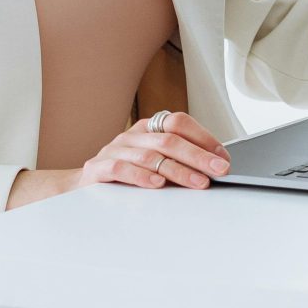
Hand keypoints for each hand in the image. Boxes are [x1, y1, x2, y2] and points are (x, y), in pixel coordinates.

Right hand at [79, 110, 232, 191]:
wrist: (84, 184)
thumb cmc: (126, 174)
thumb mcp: (155, 164)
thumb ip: (179, 163)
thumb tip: (214, 169)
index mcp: (148, 128)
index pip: (178, 122)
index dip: (203, 138)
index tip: (222, 157)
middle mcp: (132, 135)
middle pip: (169, 140)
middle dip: (198, 156)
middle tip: (219, 170)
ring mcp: (114, 149)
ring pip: (150, 156)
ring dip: (178, 171)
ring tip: (198, 182)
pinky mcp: (97, 168)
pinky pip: (121, 168)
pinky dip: (141, 177)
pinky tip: (157, 185)